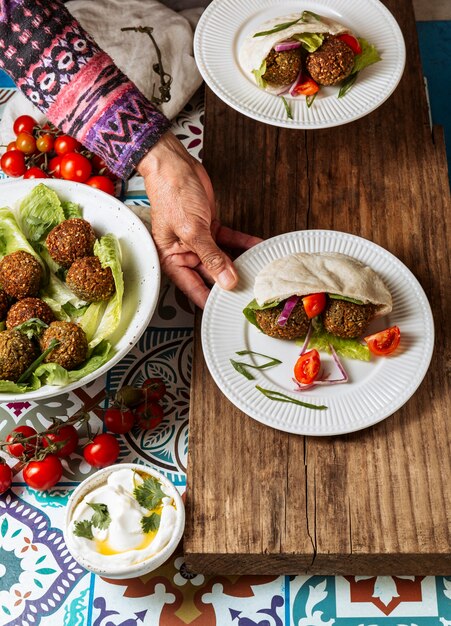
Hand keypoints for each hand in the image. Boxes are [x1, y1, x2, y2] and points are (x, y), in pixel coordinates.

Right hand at [137, 132, 261, 308]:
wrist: (175, 165)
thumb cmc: (171, 194)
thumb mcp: (192, 231)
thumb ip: (211, 256)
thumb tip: (226, 280)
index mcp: (172, 260)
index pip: (193, 288)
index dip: (210, 300)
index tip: (227, 310)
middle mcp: (185, 254)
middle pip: (211, 275)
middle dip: (230, 281)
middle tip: (249, 291)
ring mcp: (199, 241)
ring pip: (223, 258)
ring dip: (239, 263)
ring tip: (257, 271)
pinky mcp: (211, 228)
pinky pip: (230, 240)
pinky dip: (243, 243)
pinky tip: (257, 247)